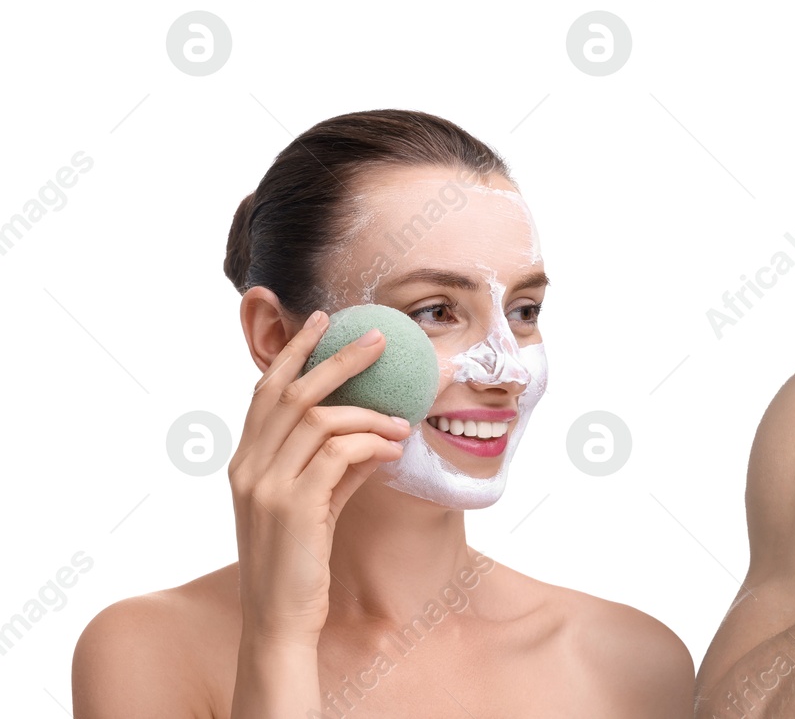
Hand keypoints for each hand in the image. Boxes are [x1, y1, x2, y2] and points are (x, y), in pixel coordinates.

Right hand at [228, 311, 413, 648]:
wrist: (280, 620)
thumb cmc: (300, 562)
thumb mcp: (316, 504)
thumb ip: (337, 466)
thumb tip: (378, 432)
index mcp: (245, 462)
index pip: (265, 391)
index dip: (293, 352)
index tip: (322, 321)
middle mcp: (248, 467)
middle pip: (293, 393)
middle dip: (337, 359)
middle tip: (377, 340)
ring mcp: (267, 486)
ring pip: (320, 420)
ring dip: (370, 414)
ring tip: (402, 422)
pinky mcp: (293, 507)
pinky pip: (339, 454)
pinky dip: (373, 444)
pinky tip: (395, 449)